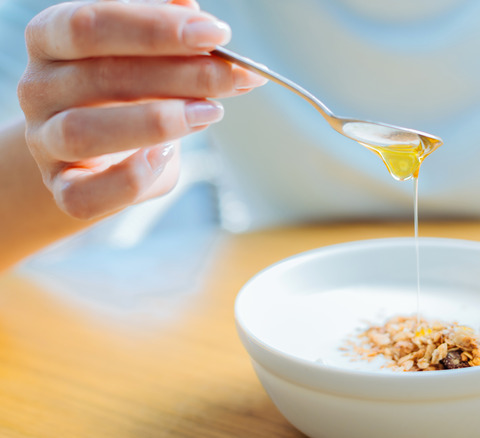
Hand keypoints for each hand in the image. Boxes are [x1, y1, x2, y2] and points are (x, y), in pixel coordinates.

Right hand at [17, 0, 265, 219]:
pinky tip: (168, 155)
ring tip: (211, 112)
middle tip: (233, 76)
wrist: (95, 152)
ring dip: (157, 121)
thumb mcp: (145, 55)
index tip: (215, 34)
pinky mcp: (63, 189)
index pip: (91, 24)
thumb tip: (192, 12)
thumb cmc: (124, 93)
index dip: (156, 28)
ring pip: (83, 132)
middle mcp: (38, 88)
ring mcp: (45, 142)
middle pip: (99, 75)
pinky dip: (130, 179)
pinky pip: (86, 194)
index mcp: (51, 38)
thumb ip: (166, 34)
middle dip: (179, 74)